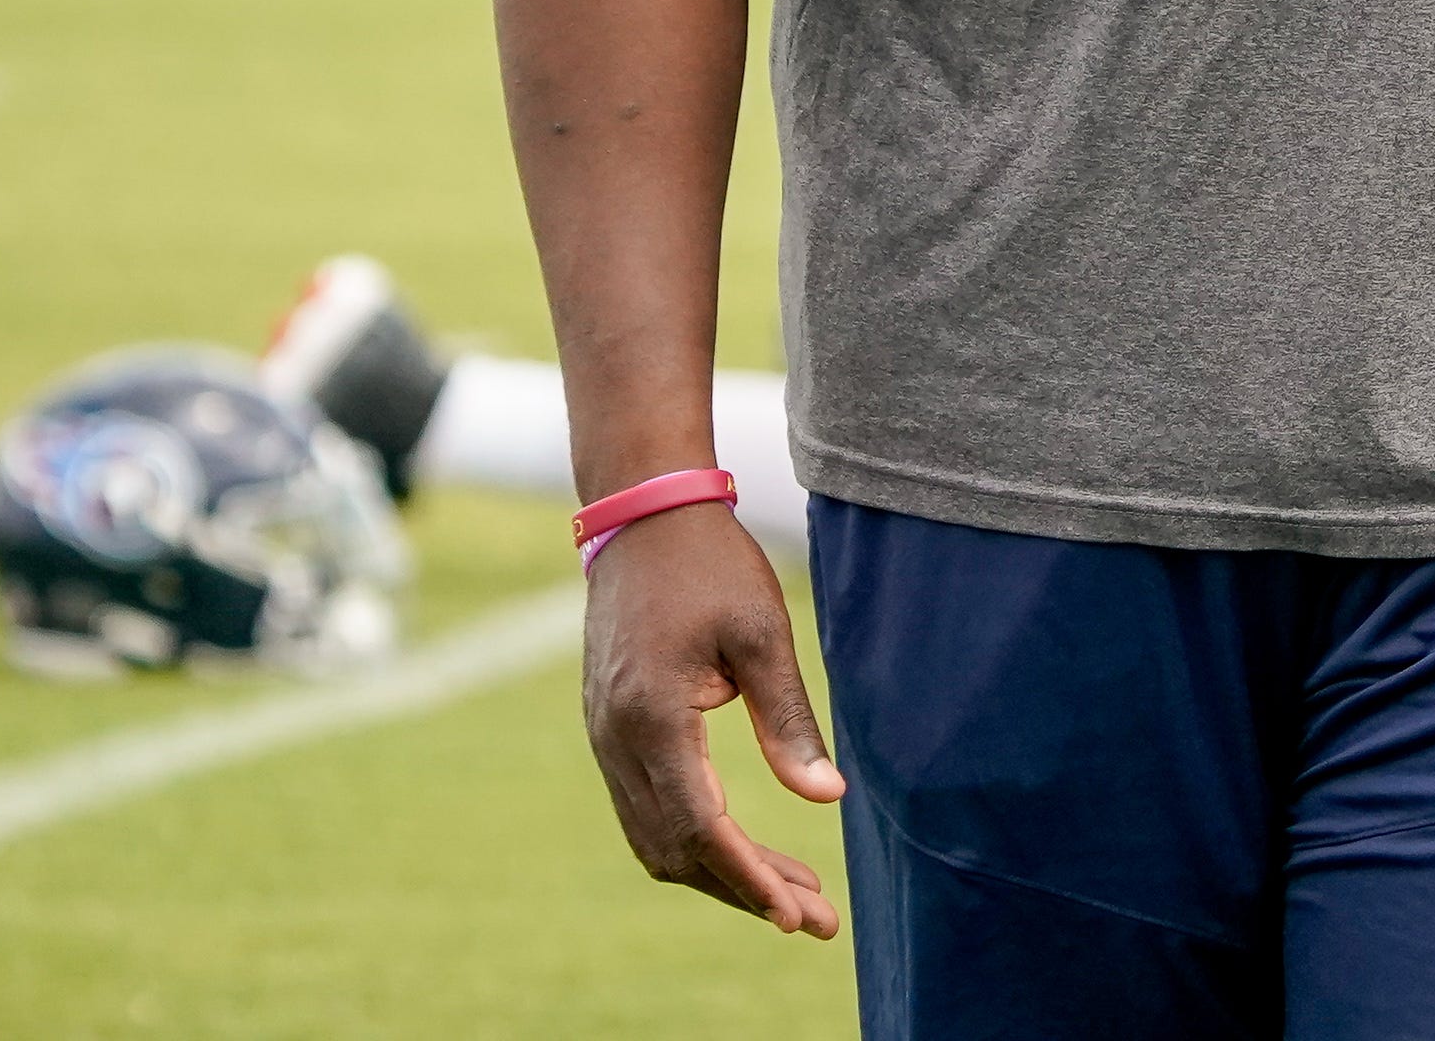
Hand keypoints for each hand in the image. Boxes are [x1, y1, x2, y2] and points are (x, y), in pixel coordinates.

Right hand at [585, 502, 843, 934]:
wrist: (642, 514)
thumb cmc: (710, 564)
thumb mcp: (762, 635)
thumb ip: (789, 721)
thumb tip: (829, 797)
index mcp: (654, 719)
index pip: (702, 827)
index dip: (750, 877)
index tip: (796, 914)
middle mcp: (617, 741)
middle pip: (677, 850)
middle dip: (746, 890)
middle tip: (815, 918)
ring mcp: (605, 739)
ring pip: (655, 840)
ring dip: (720, 873)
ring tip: (792, 891)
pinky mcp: (608, 731)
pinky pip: (643, 811)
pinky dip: (693, 842)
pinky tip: (741, 848)